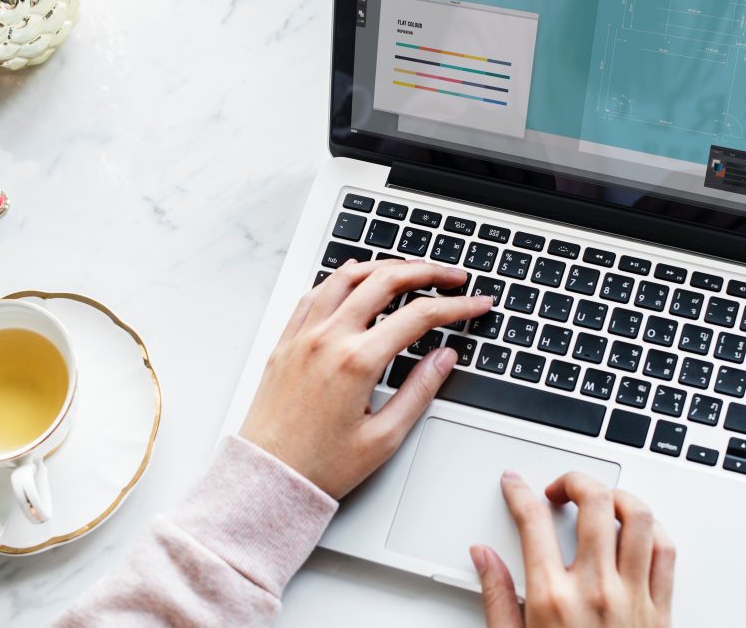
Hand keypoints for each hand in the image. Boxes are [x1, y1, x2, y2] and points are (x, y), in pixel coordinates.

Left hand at [241, 259, 492, 498]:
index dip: (456, 306)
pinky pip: (315, 293)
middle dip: (427, 272)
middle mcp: (328, 339)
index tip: (477, 303)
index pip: (419, 316)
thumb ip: (419, 390)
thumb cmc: (320, 466)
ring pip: (347, 277)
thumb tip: (445, 357)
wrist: (267, 479)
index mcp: (356, 362)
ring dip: (384, 267)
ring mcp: (303, 336)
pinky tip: (356, 277)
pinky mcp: (286, 342)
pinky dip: (341, 278)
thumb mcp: (384, 437)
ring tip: (411, 270)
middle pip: (385, 281)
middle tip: (452, 277)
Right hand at [470, 472, 674, 627]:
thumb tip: (484, 556)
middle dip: (574, 480)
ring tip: (600, 501)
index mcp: (551, 598)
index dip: (519, 492)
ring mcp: (634, 597)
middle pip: (594, 502)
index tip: (514, 484)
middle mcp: (596, 590)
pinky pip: (665, 551)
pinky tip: (635, 531)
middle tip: (560, 488)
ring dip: (617, 497)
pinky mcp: (662, 610)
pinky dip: (652, 529)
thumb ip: (497, 596)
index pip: (532, 521)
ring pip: (638, 517)